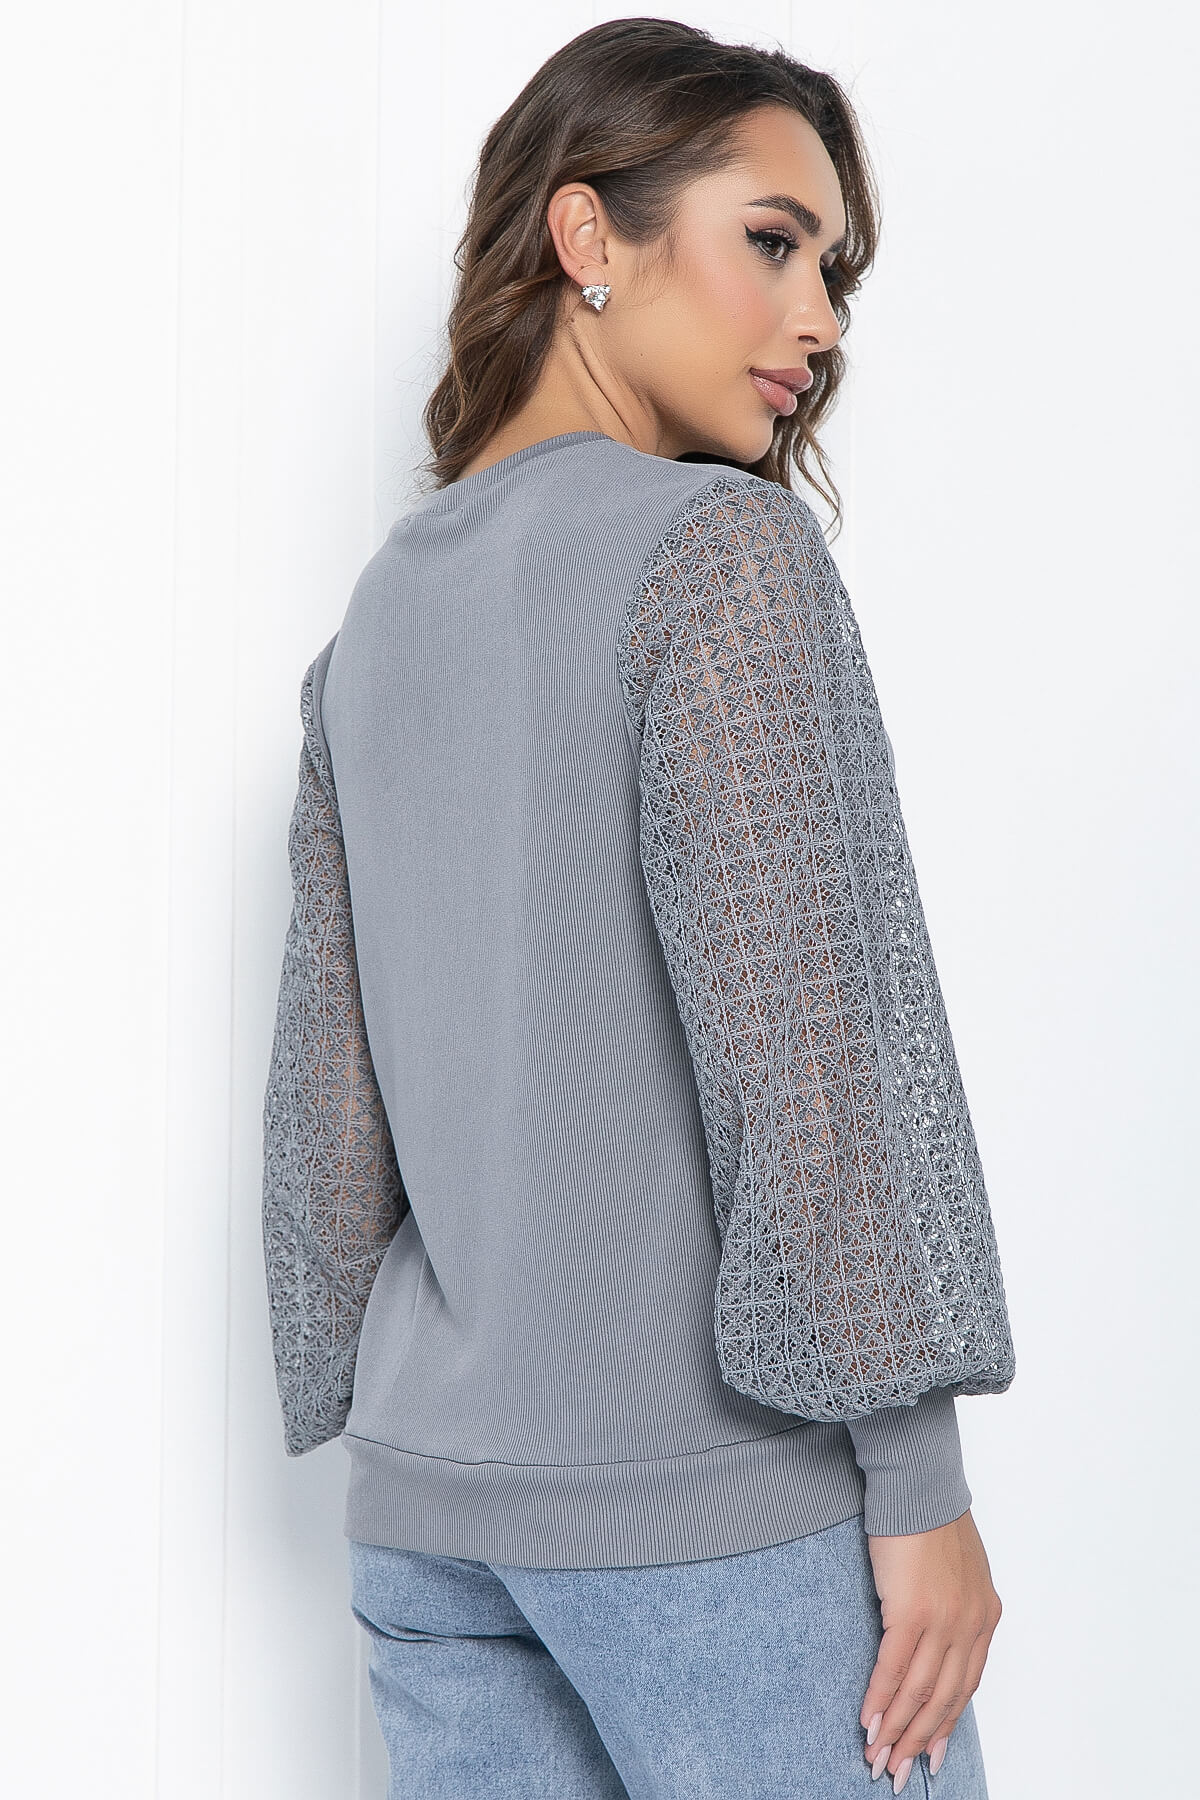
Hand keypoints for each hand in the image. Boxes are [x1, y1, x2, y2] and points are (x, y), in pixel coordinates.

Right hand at [859, 1509, 1001, 1789]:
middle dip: (919, 1740)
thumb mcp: (959, 1569)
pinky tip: (868, 1720)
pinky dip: (881, 1699)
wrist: (918, 1484)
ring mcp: (943, 1621)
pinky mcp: (912, 1611)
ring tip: (878, 1756)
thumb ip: (956, 1606)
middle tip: (899, 1771)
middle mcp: (970, 1625)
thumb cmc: (930, 1518)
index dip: (945, 1725)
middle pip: (944, 1699)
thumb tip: (938, 1637)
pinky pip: (895, 1669)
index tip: (930, 1753)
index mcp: (984, 1616)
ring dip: (897, 1730)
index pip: (966, 1686)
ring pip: (920, 1693)